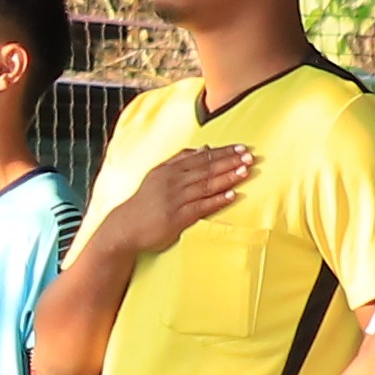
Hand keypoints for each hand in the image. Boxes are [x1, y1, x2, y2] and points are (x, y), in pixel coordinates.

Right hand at [87, 144, 256, 260]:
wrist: (125, 227)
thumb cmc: (144, 202)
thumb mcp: (158, 175)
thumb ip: (180, 160)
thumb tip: (204, 148)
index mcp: (169, 170)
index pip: (201, 157)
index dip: (223, 152)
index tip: (241, 148)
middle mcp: (172, 182)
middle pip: (206, 169)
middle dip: (230, 162)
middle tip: (250, 157)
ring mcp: (175, 199)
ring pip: (206, 185)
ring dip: (227, 178)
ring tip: (245, 171)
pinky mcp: (177, 218)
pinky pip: (201, 206)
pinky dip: (217, 200)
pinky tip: (232, 195)